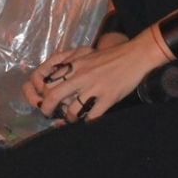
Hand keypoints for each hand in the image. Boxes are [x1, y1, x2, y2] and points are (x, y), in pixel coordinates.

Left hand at [23, 30, 167, 123]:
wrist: (134, 56)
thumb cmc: (109, 57)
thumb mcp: (86, 57)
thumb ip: (71, 67)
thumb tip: (55, 81)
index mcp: (75, 66)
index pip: (50, 82)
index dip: (43, 94)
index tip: (45, 100)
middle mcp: (81, 76)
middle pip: (54, 96)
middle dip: (47, 109)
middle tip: (48, 114)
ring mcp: (95, 87)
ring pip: (72, 110)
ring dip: (70, 118)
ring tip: (73, 118)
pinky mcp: (108, 97)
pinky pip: (93, 115)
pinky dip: (88, 121)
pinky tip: (89, 119)